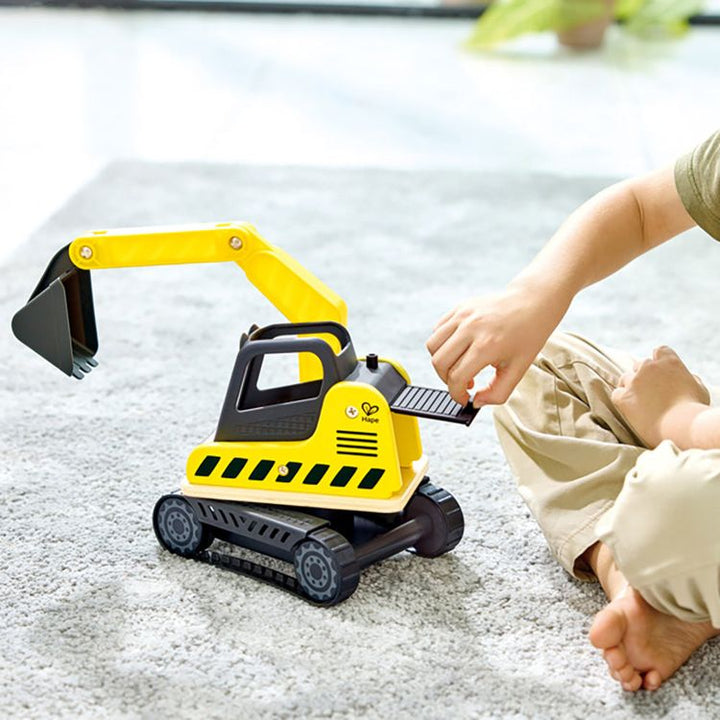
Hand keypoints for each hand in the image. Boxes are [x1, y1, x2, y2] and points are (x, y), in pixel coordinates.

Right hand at [426, 284, 566, 406]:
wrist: (533, 301)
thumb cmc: (528, 335)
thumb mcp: (519, 370)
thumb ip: (498, 393)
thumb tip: (476, 402)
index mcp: (487, 345)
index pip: (457, 377)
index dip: (457, 395)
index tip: (464, 399)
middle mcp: (471, 328)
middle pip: (439, 362)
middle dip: (446, 380)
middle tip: (462, 384)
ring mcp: (463, 315)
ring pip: (432, 346)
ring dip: (441, 362)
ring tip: (459, 365)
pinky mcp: (459, 308)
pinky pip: (437, 331)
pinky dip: (442, 345)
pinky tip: (460, 349)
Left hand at [610, 346, 709, 447]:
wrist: (682, 426)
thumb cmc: (694, 409)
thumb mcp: (699, 388)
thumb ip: (689, 378)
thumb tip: (687, 377)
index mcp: (669, 361)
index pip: (660, 351)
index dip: (659, 360)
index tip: (661, 371)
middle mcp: (648, 367)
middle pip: (640, 364)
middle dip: (644, 374)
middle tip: (650, 390)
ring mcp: (634, 381)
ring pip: (626, 377)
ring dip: (631, 385)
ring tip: (640, 400)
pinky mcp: (623, 397)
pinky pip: (616, 393)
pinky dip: (621, 398)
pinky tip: (630, 408)